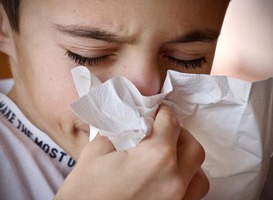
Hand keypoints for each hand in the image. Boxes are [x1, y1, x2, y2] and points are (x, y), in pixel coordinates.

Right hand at [54, 104, 208, 199]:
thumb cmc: (85, 192)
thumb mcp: (96, 152)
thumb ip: (117, 132)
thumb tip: (129, 124)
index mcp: (156, 157)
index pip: (170, 123)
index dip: (164, 112)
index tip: (158, 111)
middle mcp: (175, 179)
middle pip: (192, 146)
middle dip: (179, 134)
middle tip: (162, 132)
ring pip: (200, 175)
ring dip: (187, 160)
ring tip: (170, 157)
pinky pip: (192, 195)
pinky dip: (186, 182)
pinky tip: (168, 179)